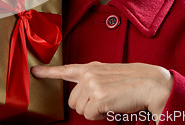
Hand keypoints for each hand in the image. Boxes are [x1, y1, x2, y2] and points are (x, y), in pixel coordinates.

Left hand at [32, 61, 172, 121]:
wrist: (149, 83)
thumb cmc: (132, 83)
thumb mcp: (108, 75)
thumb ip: (93, 80)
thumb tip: (82, 96)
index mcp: (91, 68)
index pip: (65, 69)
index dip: (48, 72)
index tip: (35, 71)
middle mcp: (88, 74)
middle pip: (72, 101)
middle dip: (86, 106)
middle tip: (104, 101)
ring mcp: (92, 84)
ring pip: (80, 109)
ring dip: (94, 111)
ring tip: (109, 102)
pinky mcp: (98, 97)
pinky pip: (89, 115)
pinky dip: (100, 116)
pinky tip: (111, 107)